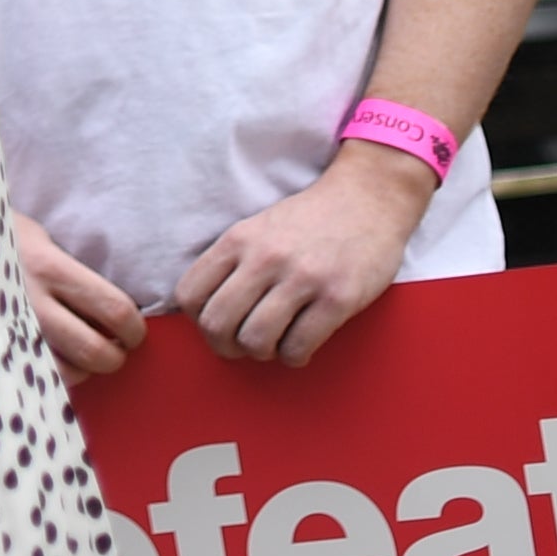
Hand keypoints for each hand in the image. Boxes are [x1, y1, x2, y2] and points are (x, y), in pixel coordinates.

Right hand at [12, 210, 146, 378]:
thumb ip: (72, 267)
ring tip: (84, 354)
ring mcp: (11, 332)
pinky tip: (55, 359)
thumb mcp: (38, 237)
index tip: (134, 329)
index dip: (134, 327)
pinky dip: (56, 376)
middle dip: (116, 355)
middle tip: (117, 348)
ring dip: (86, 369)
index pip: (115, 309)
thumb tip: (117, 303)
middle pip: (97, 351)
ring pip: (70, 373)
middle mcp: (31, 304)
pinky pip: (38, 379)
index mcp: (48, 267)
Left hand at [169, 151, 425, 364]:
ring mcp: (302, 278)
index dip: (197, 321)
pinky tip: (300, 346)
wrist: (368, 198)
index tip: (217, 325)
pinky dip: (293, 357)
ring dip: (261, 353)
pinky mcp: (337, 298)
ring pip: (255, 340)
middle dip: (224, 346)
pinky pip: (298, 347)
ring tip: (274, 344)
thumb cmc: (308, 220)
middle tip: (241, 346)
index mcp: (238, 240)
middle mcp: (265, 258)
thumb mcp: (256, 228)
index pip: (188, 294)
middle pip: (217, 324)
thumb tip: (203, 310)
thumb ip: (230, 262)